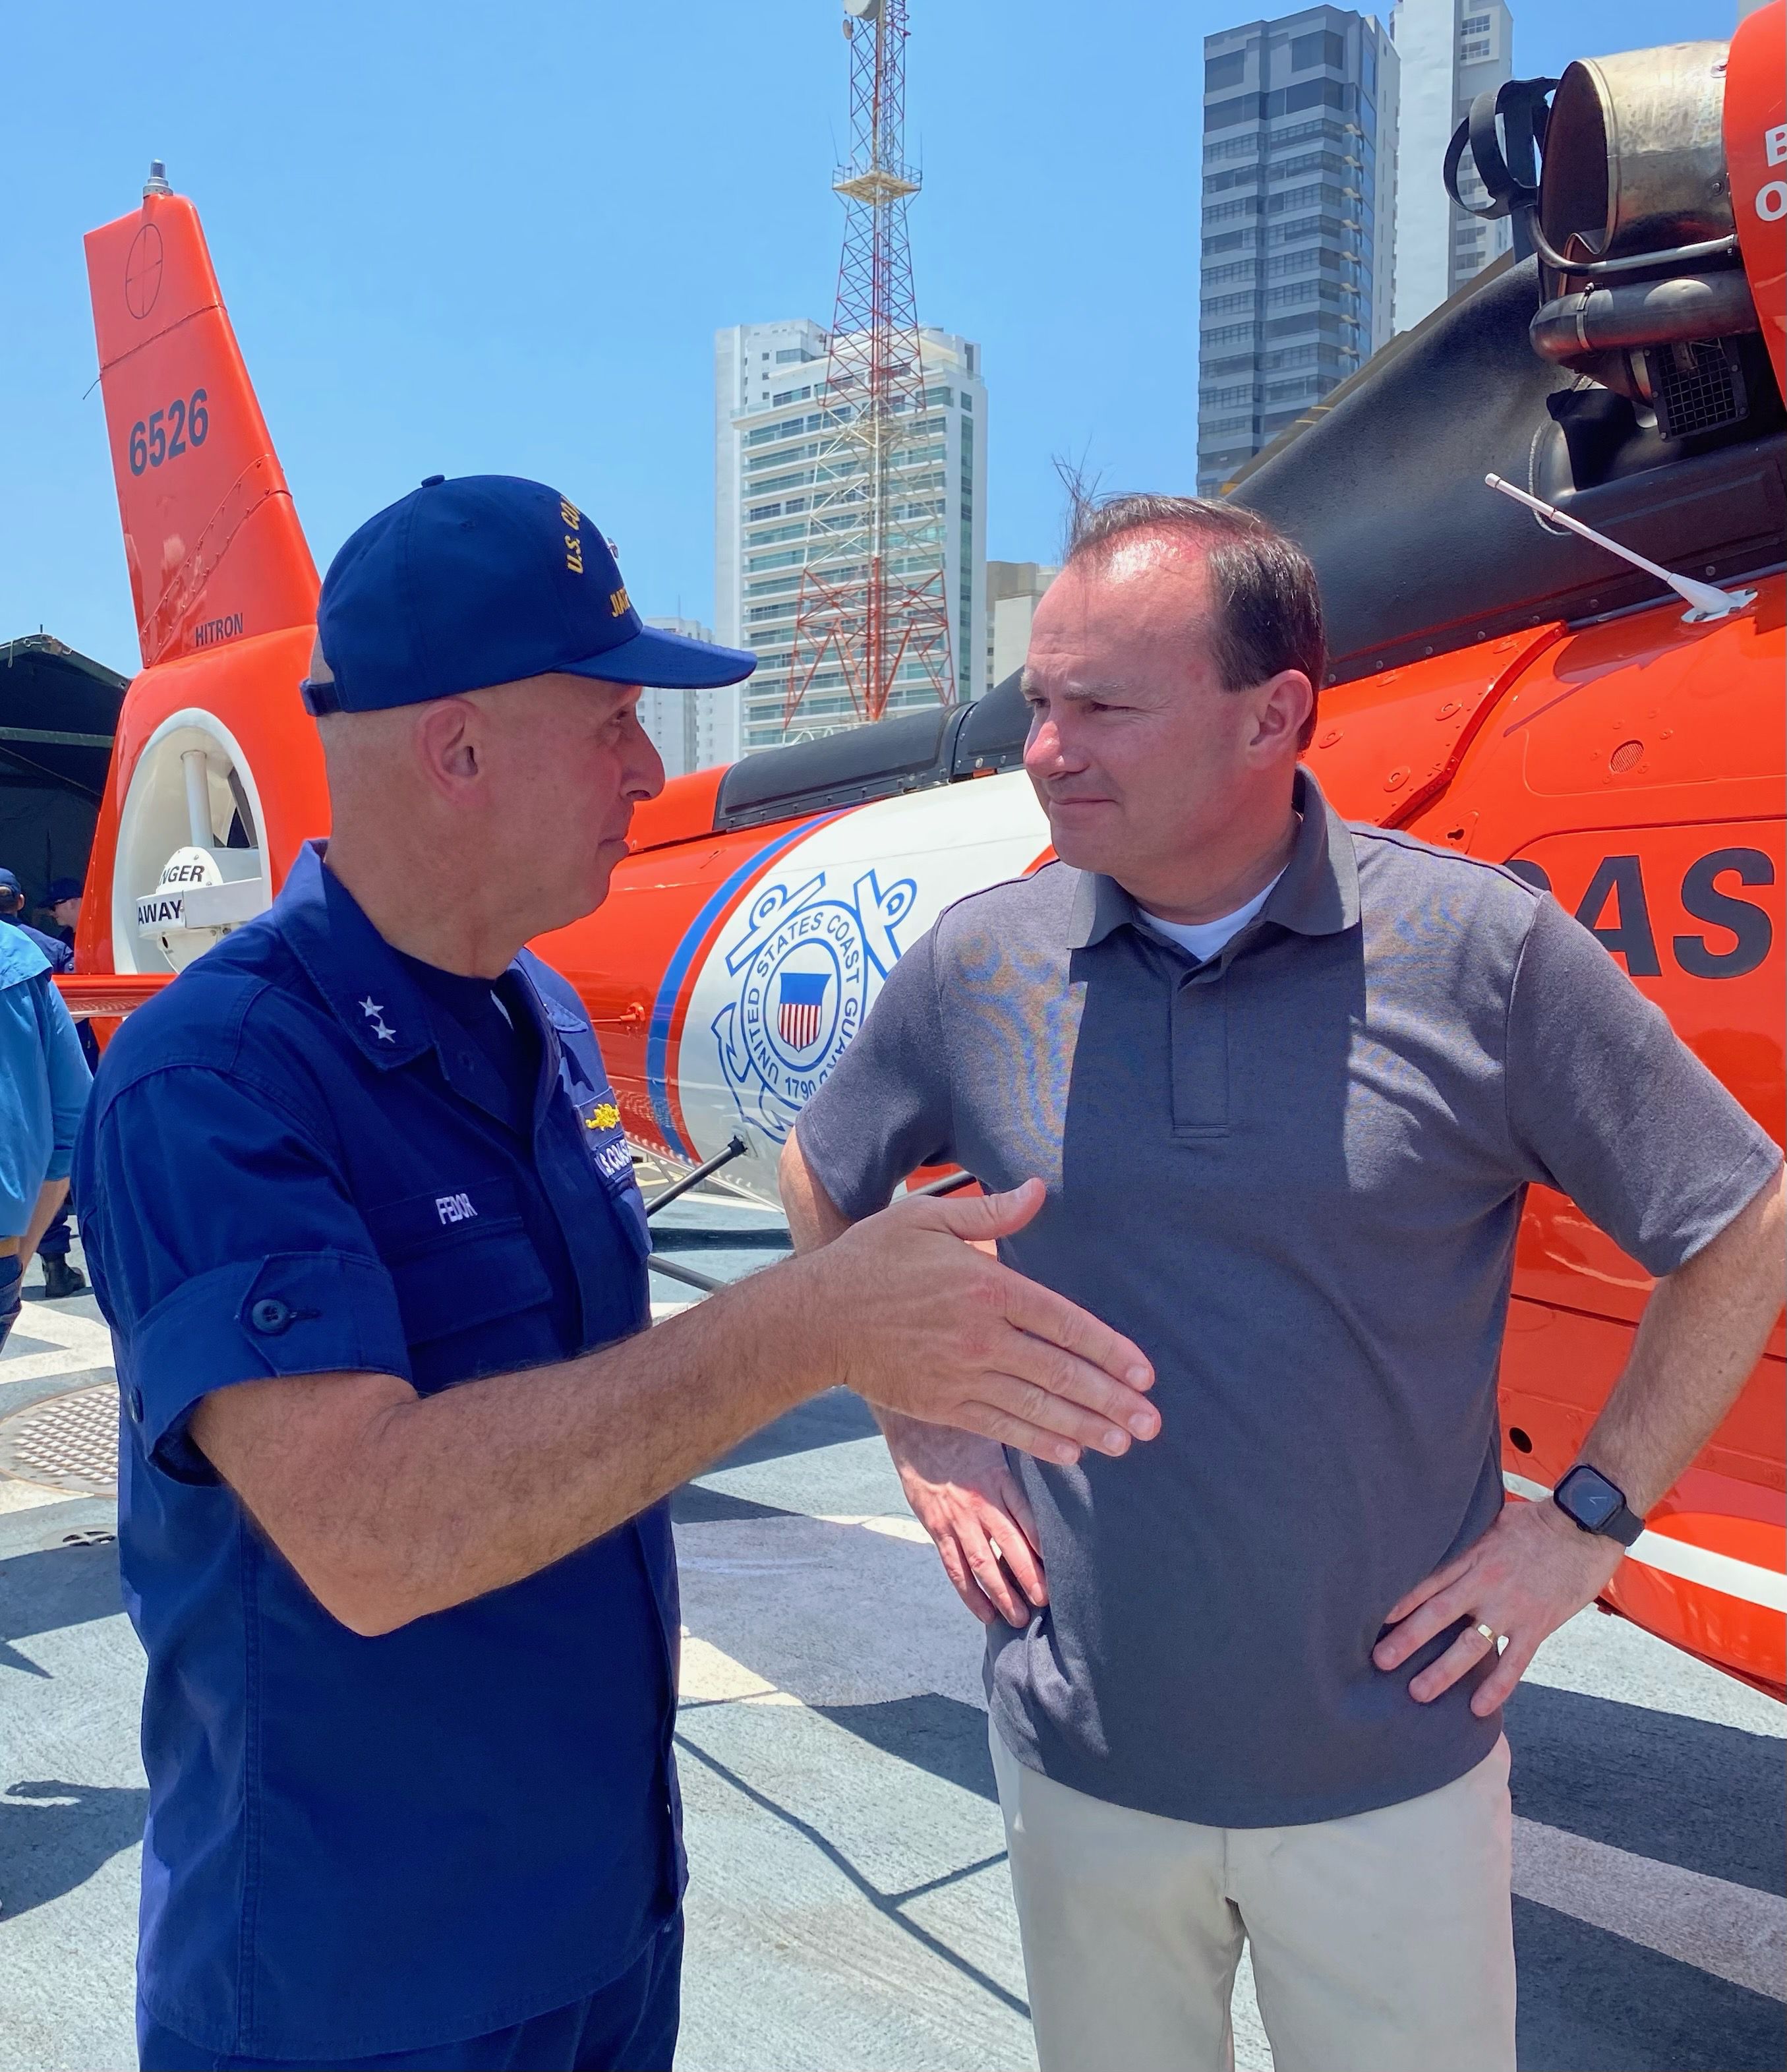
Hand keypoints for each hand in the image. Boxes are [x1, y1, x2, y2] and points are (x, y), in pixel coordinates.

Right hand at [808, 1177, 1158, 1467]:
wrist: (816, 1319)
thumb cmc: (872, 1260)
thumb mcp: (925, 1218)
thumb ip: (988, 1211)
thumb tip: (1039, 1190)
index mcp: (987, 1287)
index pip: (1064, 1323)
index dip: (1109, 1350)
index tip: (1145, 1373)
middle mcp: (981, 1337)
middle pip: (1061, 1373)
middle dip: (1112, 1400)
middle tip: (1152, 1421)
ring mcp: (962, 1376)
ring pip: (1037, 1408)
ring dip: (1086, 1428)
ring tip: (1125, 1442)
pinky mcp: (943, 1404)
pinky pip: (1002, 1426)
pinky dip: (1040, 1441)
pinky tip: (1072, 1451)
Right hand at [883, 1411, 1046, 1626]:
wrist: (915, 1425)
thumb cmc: (961, 1429)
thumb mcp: (997, 1436)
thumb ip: (1023, 1456)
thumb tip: (1061, 1460)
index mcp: (999, 1478)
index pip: (1029, 1518)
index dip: (1046, 1545)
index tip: (1065, 1567)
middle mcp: (980, 1502)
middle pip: (1010, 1547)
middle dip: (1030, 1578)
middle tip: (1047, 1602)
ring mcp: (956, 1518)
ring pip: (982, 1564)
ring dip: (1002, 1594)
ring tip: (1019, 1618)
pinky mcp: (936, 1527)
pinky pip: (954, 1567)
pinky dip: (969, 1593)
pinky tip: (984, 1613)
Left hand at [1373, 1497, 1623, 1714]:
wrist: (1584, 1527)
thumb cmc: (1536, 1520)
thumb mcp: (1492, 1520)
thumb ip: (1466, 1538)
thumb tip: (1437, 1539)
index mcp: (1472, 1556)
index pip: (1428, 1582)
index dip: (1400, 1602)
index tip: (1375, 1620)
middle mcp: (1486, 1584)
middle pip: (1439, 1615)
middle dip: (1408, 1640)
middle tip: (1380, 1662)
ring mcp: (1511, 1608)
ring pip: (1471, 1645)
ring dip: (1443, 1671)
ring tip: (1418, 1693)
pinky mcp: (1538, 1625)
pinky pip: (1515, 1662)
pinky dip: (1497, 1686)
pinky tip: (1478, 1707)